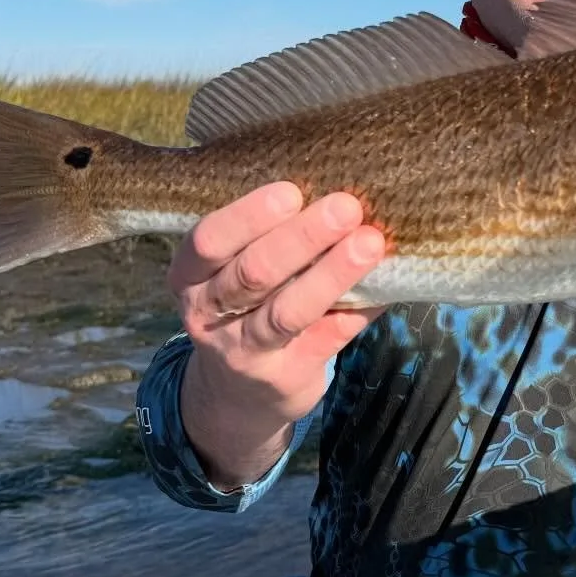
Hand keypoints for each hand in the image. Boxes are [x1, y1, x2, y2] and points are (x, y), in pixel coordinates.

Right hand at [171, 181, 385, 487]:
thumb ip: (264, 235)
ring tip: (370, 242)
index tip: (292, 191)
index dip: (248, 216)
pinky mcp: (284, 377)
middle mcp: (209, 315)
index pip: (208, 241)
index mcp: (190, 276)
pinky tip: (385, 282)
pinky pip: (328, 337)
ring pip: (288, 310)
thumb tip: (330, 182)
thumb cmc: (243, 306)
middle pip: (253, 272)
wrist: (234, 394)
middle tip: (346, 206)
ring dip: (332, 273)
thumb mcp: (230, 272)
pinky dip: (358, 307)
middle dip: (302, 237)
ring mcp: (244, 352)